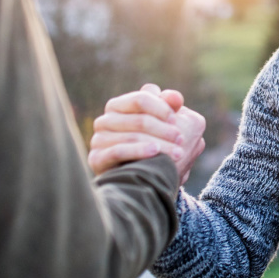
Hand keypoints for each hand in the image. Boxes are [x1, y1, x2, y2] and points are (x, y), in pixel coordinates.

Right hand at [89, 84, 205, 184]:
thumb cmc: (153, 144)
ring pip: (132, 136)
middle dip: (164, 130)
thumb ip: (169, 106)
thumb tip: (176, 97)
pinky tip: (156, 153)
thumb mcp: (163, 123)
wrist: (139, 179)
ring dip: (160, 144)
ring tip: (177, 152)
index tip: (176, 121)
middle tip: (181, 140)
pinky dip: (139, 151)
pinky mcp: (96, 158)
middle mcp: (104, 120)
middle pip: (140, 120)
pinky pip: (118, 151)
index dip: (162, 109)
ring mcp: (98, 139)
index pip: (141, 99)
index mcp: (118, 105)